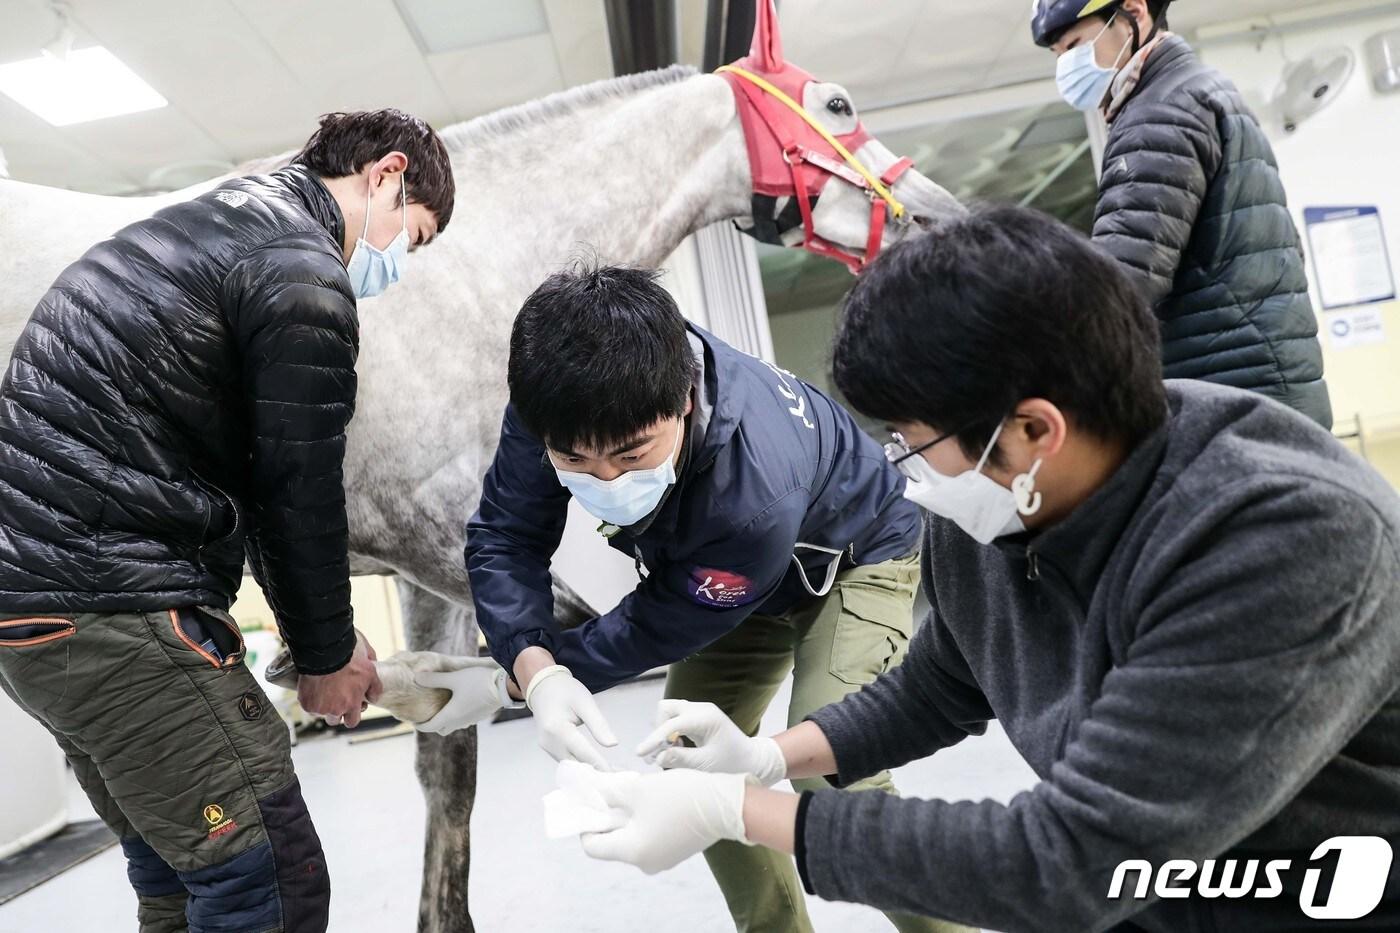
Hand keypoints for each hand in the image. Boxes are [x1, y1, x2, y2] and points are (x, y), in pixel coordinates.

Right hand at [298, 633, 382, 727]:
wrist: (326, 651)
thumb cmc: (349, 659)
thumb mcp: (371, 671)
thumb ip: (375, 688)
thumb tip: (374, 697)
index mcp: (352, 704)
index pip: (352, 722)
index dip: (351, 715)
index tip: (349, 706)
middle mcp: (335, 710)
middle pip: (334, 720)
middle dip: (335, 712)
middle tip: (335, 697)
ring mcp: (319, 708)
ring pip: (320, 713)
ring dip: (322, 705)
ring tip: (325, 689)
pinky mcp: (306, 703)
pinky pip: (308, 706)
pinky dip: (311, 699)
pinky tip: (315, 687)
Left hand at [413, 658, 506, 734]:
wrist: (504, 687)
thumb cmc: (478, 682)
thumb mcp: (454, 678)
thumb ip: (435, 679)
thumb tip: (416, 677)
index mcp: (451, 715)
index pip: (430, 727)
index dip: (420, 725)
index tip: (414, 720)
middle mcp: (460, 721)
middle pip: (441, 729)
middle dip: (433, 725)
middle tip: (428, 713)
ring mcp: (471, 720)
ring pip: (454, 726)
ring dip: (446, 720)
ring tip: (444, 707)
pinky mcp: (480, 716)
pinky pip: (464, 720)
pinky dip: (458, 716)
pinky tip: (460, 703)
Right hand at [526, 665, 617, 769]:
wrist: (543, 687)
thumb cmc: (566, 691)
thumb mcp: (585, 702)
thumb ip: (598, 724)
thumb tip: (613, 745)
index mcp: (558, 729)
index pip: (583, 752)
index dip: (600, 765)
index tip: (616, 776)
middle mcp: (549, 743)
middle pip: (575, 764)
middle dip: (596, 773)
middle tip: (617, 778)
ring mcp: (547, 747)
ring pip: (570, 766)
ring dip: (589, 771)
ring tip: (610, 775)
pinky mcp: (549, 749)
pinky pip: (566, 761)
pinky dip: (581, 765)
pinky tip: (596, 767)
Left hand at [561, 762, 750, 873]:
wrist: (727, 804)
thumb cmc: (680, 797)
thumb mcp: (639, 790)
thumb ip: (609, 793)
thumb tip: (591, 793)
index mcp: (632, 852)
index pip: (593, 845)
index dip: (585, 822)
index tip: (587, 800)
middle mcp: (645, 862)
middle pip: (613, 839)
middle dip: (608, 813)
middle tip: (607, 788)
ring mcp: (662, 858)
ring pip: (633, 835)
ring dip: (627, 813)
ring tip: (631, 787)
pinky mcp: (676, 850)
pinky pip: (650, 835)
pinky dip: (644, 818)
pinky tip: (650, 797)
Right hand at [636, 700, 786, 786]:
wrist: (752, 759)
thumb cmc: (733, 763)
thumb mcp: (707, 765)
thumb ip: (681, 759)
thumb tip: (657, 756)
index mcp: (706, 718)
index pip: (672, 723)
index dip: (654, 738)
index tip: (640, 753)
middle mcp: (701, 709)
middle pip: (666, 708)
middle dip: (658, 729)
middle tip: (662, 753)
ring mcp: (699, 711)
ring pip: (668, 712)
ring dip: (664, 731)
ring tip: (670, 753)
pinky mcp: (698, 717)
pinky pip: (676, 719)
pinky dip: (671, 732)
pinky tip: (678, 749)